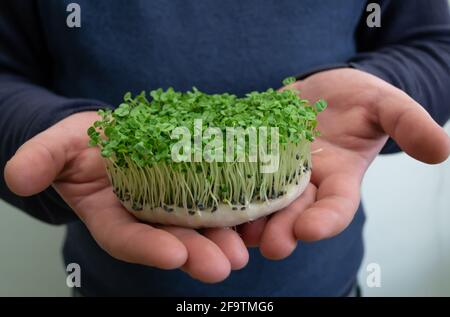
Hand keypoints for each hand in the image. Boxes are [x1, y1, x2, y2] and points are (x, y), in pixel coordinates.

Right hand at [4, 112, 248, 282]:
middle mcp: (147, 216)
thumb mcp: (59, 144)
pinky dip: (238, 211)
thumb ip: (42, 158)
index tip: (173, 255)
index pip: (127, 237)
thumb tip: (17, 176)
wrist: (114, 135)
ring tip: (244, 250)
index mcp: (113, 214)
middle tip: (223, 265)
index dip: (148, 247)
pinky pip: (218, 200)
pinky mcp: (197, 187)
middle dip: (197, 253)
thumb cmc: (84, 143)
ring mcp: (173, 204)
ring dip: (223, 240)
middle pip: (171, 240)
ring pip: (200, 226)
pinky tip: (257, 217)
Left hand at [239, 68, 449, 258]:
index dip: (325, 221)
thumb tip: (441, 149)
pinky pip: (235, 174)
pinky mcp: (251, 157)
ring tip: (233, 230)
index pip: (336, 207)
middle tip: (269, 244)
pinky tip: (206, 193)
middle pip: (293, 214)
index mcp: (339, 179)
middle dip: (282, 230)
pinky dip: (222, 185)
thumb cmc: (359, 99)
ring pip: (261, 203)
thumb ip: (408, 123)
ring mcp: (275, 173)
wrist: (323, 90)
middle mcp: (305, 184)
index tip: (310, 230)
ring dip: (248, 219)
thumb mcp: (386, 105)